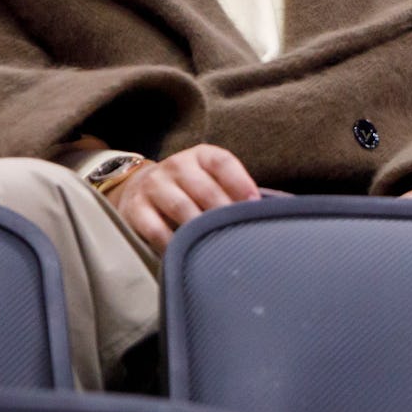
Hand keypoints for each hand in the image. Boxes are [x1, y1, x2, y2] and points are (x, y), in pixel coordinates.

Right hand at [108, 142, 259, 254]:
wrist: (138, 188)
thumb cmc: (187, 189)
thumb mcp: (208, 180)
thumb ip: (234, 192)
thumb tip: (275, 209)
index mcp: (200, 156)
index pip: (222, 162)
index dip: (240, 182)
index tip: (254, 204)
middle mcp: (176, 166)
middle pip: (204, 187)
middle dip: (224, 212)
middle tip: (239, 233)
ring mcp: (154, 186)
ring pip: (181, 207)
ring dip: (200, 228)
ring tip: (215, 246)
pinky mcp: (135, 209)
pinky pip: (156, 229)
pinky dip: (172, 244)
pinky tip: (185, 255)